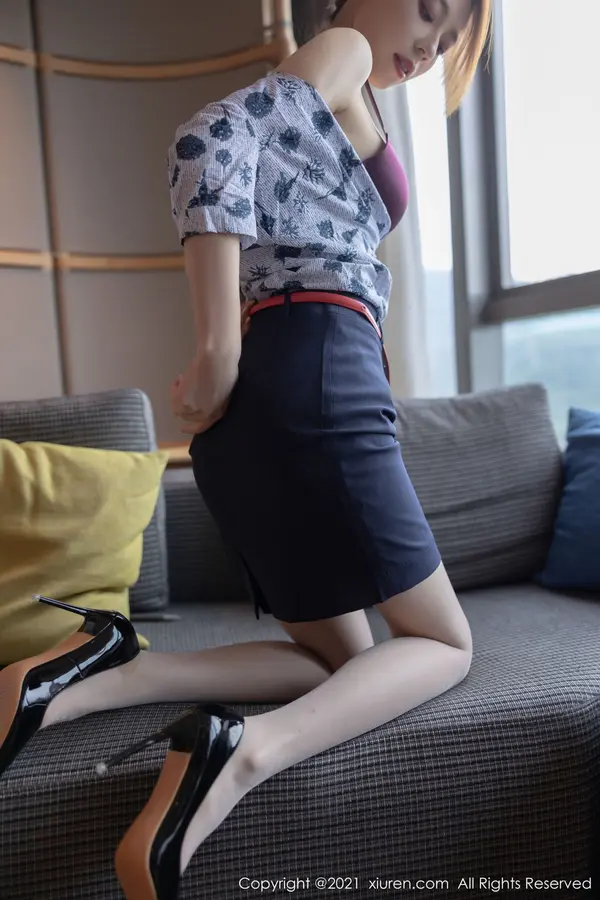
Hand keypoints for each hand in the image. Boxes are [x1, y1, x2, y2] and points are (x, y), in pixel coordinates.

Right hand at [170, 300, 253, 435]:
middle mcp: (209, 414)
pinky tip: (180, 378)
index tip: (184, 427)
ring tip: (183, 380)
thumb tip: (211, 390)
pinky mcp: (185, 402)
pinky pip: (174, 401)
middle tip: (179, 395)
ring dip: (179, 395)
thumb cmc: (226, 365)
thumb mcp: (225, 383)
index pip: (205, 426)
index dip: (194, 427)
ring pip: (180, 410)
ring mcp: (196, 409)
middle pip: (189, 420)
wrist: (218, 358)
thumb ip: (218, 391)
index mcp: (221, 410)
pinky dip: (174, 390)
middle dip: (184, 407)